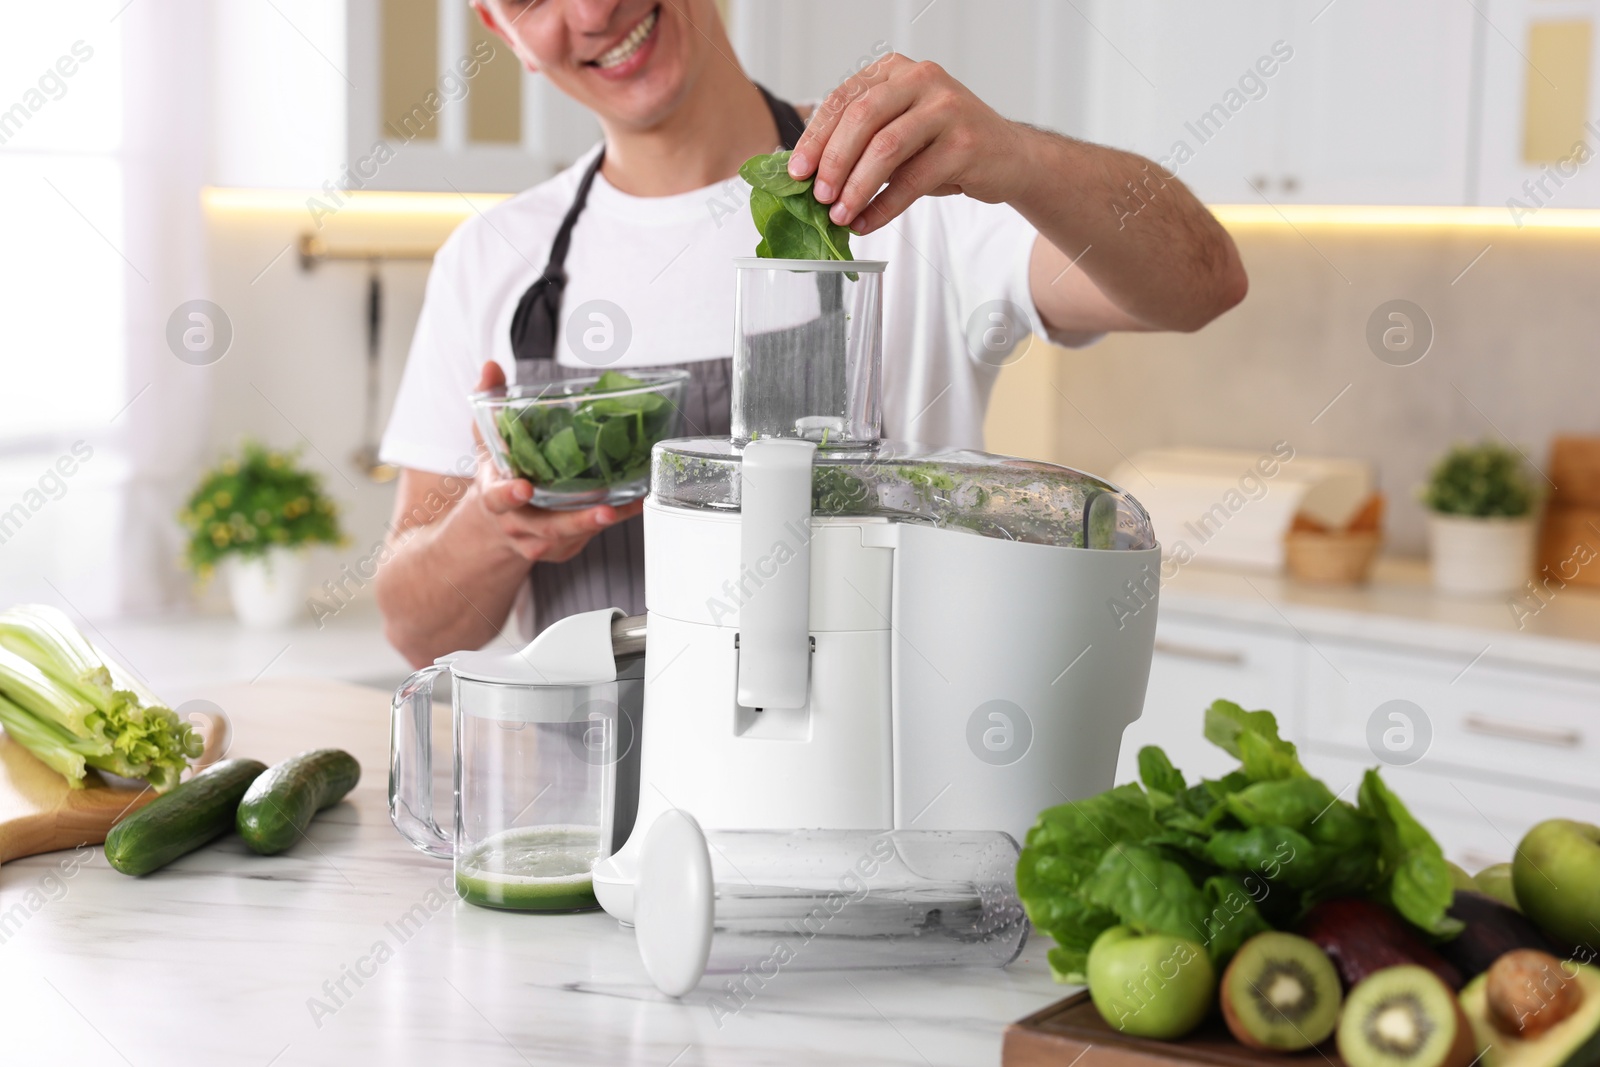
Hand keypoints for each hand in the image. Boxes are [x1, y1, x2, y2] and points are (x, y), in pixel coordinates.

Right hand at [467, 361, 642, 564]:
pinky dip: (613, 519)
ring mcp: (542, 539)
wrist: (498, 525)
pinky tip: (634, 503)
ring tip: (628, 505)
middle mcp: (518, 524)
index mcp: (495, 497)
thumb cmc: (499, 476)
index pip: (497, 499)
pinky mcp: (565, 546)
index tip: (523, 488)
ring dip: (601, 522)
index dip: (508, 495)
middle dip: (576, 521)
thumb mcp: (488, 441)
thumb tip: (491, 367)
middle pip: (546, 527)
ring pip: (572, 535)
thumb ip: (490, 404)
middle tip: (604, 510)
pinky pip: (589, 536)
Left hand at [786, 53, 1028, 236]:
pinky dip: (884, 206)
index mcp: (896, 71)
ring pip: (886, 147)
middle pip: (862, 118)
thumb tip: (809, 177)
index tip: (796, 171)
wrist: (1009, 157)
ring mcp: (946, 108)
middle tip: (818, 196)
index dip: (815, 137)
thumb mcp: (900, 132)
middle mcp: (921, 79)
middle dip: (833, 161)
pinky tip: (868, 222)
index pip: (844, 98)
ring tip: (840, 215)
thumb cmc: (944, 146)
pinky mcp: (965, 142)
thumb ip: (861, 143)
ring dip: (856, 187)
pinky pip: (913, 179)